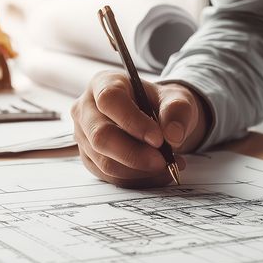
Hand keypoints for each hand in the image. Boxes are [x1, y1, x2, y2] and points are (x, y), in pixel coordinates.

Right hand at [71, 71, 207, 186]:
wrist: (155, 119)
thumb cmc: (160, 104)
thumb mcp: (177, 98)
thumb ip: (178, 111)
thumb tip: (173, 135)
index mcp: (103, 83)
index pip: (109, 100)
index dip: (132, 121)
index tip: (158, 138)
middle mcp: (86, 109)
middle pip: (100, 136)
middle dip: (134, 154)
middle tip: (163, 161)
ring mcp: (84, 136)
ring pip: (105, 162)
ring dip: (140, 170)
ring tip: (168, 164)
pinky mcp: (90, 159)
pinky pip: (111, 177)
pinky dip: (138, 179)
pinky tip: (157, 172)